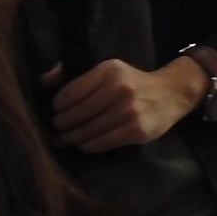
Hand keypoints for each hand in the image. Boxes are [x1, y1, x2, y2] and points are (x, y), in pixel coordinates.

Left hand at [47, 56, 207, 152]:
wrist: (171, 93)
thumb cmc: (133, 82)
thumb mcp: (109, 70)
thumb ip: (76, 74)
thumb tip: (45, 80)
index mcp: (109, 71)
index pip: (70, 93)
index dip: (58, 105)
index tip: (57, 110)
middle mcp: (119, 89)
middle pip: (76, 115)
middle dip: (62, 125)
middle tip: (57, 129)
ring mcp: (129, 112)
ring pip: (88, 131)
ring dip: (72, 138)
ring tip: (66, 139)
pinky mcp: (137, 131)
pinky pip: (103, 143)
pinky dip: (89, 146)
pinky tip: (84, 144)